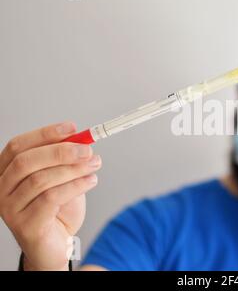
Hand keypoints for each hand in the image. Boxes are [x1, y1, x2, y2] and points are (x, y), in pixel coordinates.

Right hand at [0, 122, 101, 269]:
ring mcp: (10, 209)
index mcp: (6, 172)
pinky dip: (75, 186)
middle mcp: (1, 189)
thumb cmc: (57, 209)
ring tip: (94, 165)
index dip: (45, 134)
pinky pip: (51, 198)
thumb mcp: (62, 177)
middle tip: (87, 150)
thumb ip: (66, 159)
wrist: (57, 244)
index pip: (18, 146)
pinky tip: (91, 181)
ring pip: (41, 180)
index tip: (72, 127)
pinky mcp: (25, 225)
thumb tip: (81, 139)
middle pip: (26, 161)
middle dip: (61, 151)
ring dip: (74, 169)